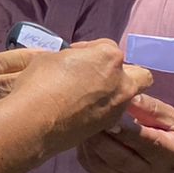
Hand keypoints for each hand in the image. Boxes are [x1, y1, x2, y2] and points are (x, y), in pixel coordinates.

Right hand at [5, 39, 151, 152]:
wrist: (35, 121)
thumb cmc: (40, 82)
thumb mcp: (51, 57)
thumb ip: (71, 58)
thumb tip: (73, 64)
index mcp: (108, 57)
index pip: (106, 46)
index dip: (88, 50)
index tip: (73, 57)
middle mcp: (122, 81)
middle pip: (138, 74)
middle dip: (122, 73)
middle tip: (96, 75)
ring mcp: (118, 106)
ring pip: (127, 95)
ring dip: (112, 92)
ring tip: (85, 96)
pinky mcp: (109, 126)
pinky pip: (113, 112)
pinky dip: (102, 109)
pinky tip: (79, 110)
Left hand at [77, 93, 173, 172]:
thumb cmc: (171, 136)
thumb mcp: (171, 119)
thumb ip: (150, 108)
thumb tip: (128, 97)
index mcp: (168, 154)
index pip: (147, 143)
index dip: (127, 131)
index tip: (111, 116)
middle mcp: (148, 172)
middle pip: (120, 157)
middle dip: (101, 136)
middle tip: (86, 115)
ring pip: (102, 164)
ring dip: (88, 142)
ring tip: (80, 121)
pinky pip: (92, 167)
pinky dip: (84, 150)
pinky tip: (82, 133)